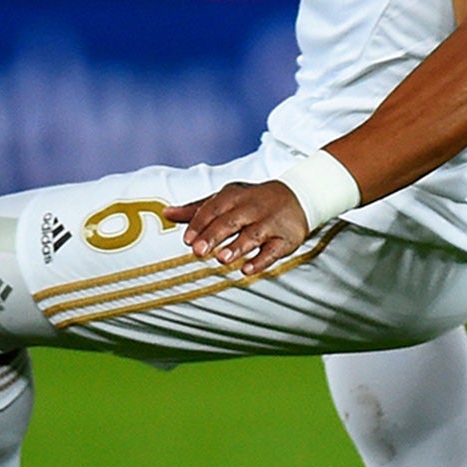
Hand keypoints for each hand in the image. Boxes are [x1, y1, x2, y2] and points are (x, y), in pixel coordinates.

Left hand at [163, 181, 309, 275]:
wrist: (300, 196)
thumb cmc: (254, 201)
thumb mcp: (228, 198)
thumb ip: (198, 208)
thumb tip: (166, 213)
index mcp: (236, 196)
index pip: (215, 207)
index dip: (200, 223)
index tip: (188, 240)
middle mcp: (254, 207)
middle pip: (232, 220)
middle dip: (215, 235)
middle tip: (199, 251)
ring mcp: (271, 223)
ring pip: (253, 235)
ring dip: (238, 246)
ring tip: (222, 259)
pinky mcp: (286, 238)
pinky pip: (273, 251)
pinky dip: (261, 260)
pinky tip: (247, 270)